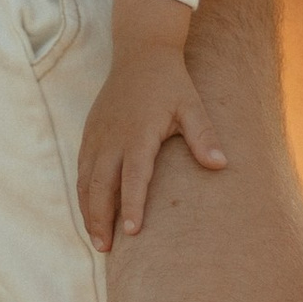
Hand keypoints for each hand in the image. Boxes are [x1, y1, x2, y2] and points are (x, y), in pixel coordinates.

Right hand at [78, 1, 225, 247]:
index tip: (132, 233)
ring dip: (89, 211)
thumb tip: (221, 164)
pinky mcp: (89, 133)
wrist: (140, 52)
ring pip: (86, 180)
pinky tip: (90, 212)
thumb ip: (204, 136)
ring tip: (97, 240)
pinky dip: (83, 194)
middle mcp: (111, 137)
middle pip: (100, 185)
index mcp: (137, 133)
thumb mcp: (192, 105)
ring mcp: (96, 135)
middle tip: (106, 249)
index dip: (132, 205)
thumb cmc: (170, 82)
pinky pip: (82, 169)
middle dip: (101, 219)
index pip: (134, 176)